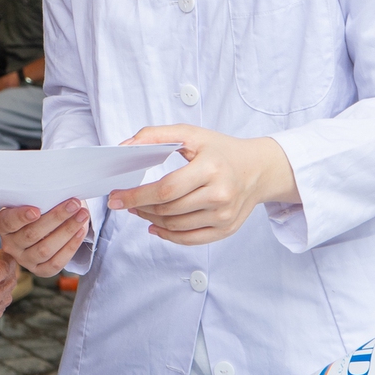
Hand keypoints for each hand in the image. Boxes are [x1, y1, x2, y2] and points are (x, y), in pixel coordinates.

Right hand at [0, 199, 89, 277]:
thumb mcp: (32, 200)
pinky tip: (80, 231)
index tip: (37, 210)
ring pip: (45, 249)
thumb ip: (39, 198)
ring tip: (82, 215)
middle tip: (73, 204)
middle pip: (32, 234)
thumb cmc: (38, 206)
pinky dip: (70, 247)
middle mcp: (10, 245)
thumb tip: (59, 191)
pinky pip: (55, 263)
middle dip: (56, 218)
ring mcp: (24, 260)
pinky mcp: (40, 270)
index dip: (21, 217)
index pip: (9, 222)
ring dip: (67, 231)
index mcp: (3, 225)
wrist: (45, 226)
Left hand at [109, 125, 296, 246]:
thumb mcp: (191, 134)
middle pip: (169, 209)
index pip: (166, 189)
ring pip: (175, 226)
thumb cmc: (221, 150)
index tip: (116, 197)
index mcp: (211, 168)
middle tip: (125, 201)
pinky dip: (168, 236)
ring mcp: (224, 216)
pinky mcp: (226, 229)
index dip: (136, 196)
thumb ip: (155, 134)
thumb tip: (125, 147)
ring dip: (150, 219)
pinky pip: (190, 240)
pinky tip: (155, 226)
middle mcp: (221, 195)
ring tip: (139, 209)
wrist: (258, 169)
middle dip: (140, 207)